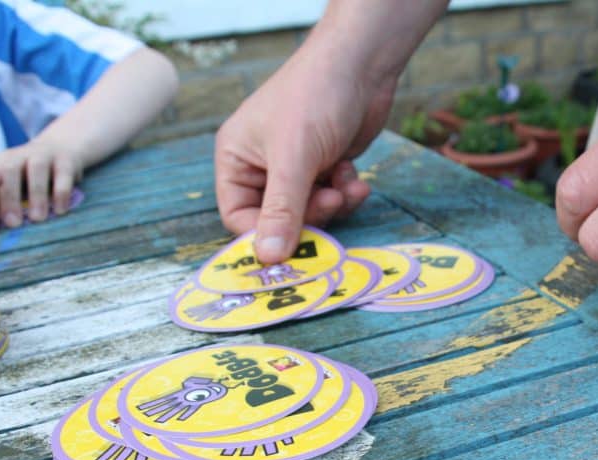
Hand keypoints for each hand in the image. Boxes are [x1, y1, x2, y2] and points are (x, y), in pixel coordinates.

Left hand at [0, 140, 82, 230]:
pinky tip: (60, 210)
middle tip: (12, 224)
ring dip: (36, 194)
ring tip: (37, 218)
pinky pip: (63, 174)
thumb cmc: (28, 173)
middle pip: (8, 172)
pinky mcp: (66, 159)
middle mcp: (18, 156)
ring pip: (36, 170)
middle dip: (8, 198)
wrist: (62, 147)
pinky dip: (61, 192)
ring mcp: (43, 155)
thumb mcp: (7, 178)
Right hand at [214, 40, 383, 262]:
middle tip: (331, 203)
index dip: (264, 235)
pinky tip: (355, 176)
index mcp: (236, 159)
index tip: (294, 248)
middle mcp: (260, 165)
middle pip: (277, 219)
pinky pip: (331, 198)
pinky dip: (345, 192)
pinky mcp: (323, 166)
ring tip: (346, 186)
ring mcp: (294, 167)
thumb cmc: (315, 97)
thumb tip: (268, 258)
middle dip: (309, 216)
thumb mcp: (294, 158)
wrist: (362, 64)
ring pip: (309, 212)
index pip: (238, 217)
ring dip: (332, 205)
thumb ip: (282, 210)